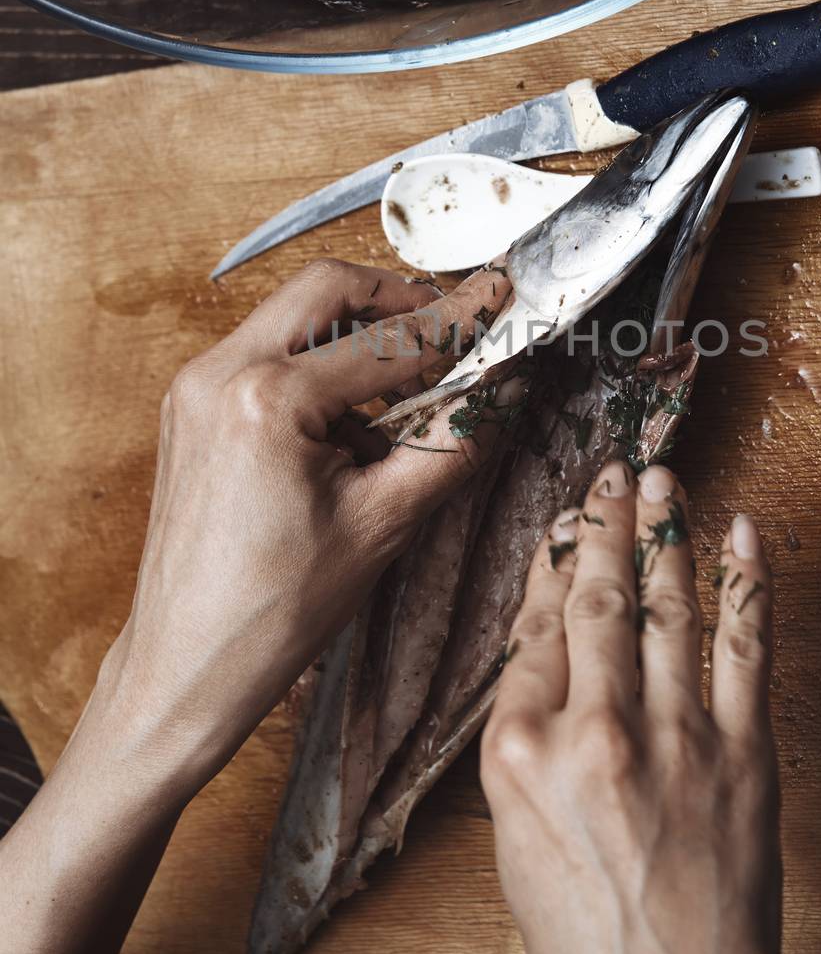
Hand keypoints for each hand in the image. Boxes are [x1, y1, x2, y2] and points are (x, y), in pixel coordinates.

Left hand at [97, 257, 513, 795]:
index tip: (498, 297)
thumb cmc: (273, 611)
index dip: (456, 319)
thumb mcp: (383, 523)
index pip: (387, 340)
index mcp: (265, 399)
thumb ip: (450, 442)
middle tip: (452, 322)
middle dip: (397, 298)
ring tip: (408, 392)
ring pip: (292, 316)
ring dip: (356, 335)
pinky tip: (354, 428)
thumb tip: (499, 389)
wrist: (187, 665)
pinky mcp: (190, 408)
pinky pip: (265, 356)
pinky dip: (318, 369)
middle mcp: (218, 373)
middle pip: (325, 288)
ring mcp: (194, 387)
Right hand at [481, 461, 820, 953]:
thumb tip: (543, 659)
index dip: (552, 568)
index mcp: (519, 757)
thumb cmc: (585, 942)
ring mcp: (675, 737)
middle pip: (599, 602)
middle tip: (612, 473)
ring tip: (663, 480)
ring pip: (669, 607)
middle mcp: (592, 733)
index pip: (535, 632)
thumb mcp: (514, 843)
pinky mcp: (744, 752)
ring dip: (667, 533)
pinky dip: (748, 581)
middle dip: (606, 527)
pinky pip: (746, 645)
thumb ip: (523, 744)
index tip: (562, 528)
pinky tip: (743, 532)